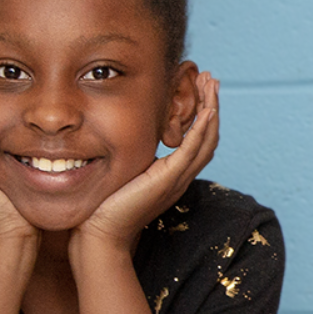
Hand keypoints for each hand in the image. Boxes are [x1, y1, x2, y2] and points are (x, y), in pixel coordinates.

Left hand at [73, 72, 219, 255]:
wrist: (100, 234)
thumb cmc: (103, 208)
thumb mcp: (122, 174)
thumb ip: (130, 159)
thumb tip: (119, 139)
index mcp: (172, 175)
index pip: (197, 140)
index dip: (202, 114)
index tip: (200, 89)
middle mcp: (180, 177)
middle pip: (209, 136)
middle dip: (212, 104)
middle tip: (212, 79)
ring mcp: (177, 179)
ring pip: (207, 139)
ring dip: (212, 109)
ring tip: (212, 85)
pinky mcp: (169, 179)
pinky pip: (193, 150)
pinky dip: (202, 128)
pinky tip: (207, 110)